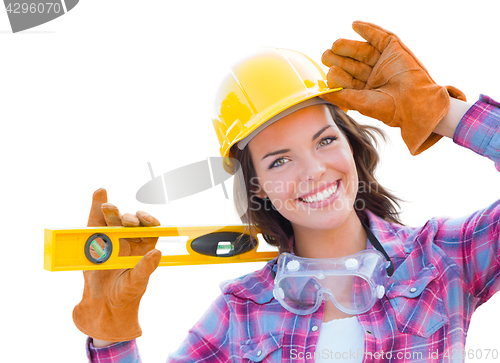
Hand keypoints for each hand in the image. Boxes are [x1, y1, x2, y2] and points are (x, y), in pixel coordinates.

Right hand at [73, 188, 160, 342]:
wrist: (101, 308)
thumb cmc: (125, 296)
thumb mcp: (137, 283)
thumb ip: (146, 268)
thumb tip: (157, 253)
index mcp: (144, 248)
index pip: (150, 229)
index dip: (150, 222)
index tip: (149, 222)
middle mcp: (129, 241)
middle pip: (130, 223)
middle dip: (129, 218)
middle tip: (126, 221)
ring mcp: (111, 239)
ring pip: (113, 220)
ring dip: (112, 211)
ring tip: (108, 207)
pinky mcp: (93, 241)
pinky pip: (95, 222)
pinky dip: (96, 207)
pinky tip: (100, 193)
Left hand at [321, 21, 465, 154]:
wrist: (414, 103)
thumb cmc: (389, 109)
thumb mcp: (359, 103)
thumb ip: (340, 96)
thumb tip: (320, 92)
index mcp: (366, 91)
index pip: (347, 80)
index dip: (337, 75)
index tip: (329, 73)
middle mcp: (374, 76)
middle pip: (352, 63)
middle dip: (339, 59)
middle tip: (326, 55)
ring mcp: (384, 62)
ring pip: (363, 51)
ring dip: (348, 46)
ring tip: (336, 44)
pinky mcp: (395, 50)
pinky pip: (380, 37)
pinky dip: (368, 30)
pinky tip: (355, 25)